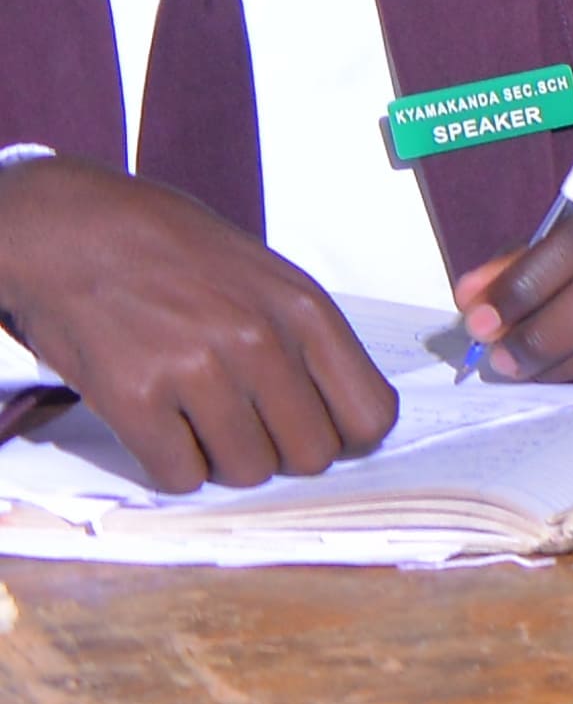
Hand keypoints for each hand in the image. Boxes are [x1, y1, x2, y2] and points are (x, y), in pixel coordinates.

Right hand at [0, 163, 397, 485]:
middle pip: (311, 455)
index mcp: (305, 310)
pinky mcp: (134, 398)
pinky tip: (160, 429)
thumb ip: (305, 339)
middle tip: (244, 425)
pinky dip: (172, 466)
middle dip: (280, 450)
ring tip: (195, 420)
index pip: (371, 416)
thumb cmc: (171, 249)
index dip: (343, 436)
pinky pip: (180, 476)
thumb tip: (336, 411)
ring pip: (248, 472)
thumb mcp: (265, 275)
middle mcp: (261, 341)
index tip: (312, 428)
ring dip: (224, 460)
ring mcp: (198, 370)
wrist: (71, 227)